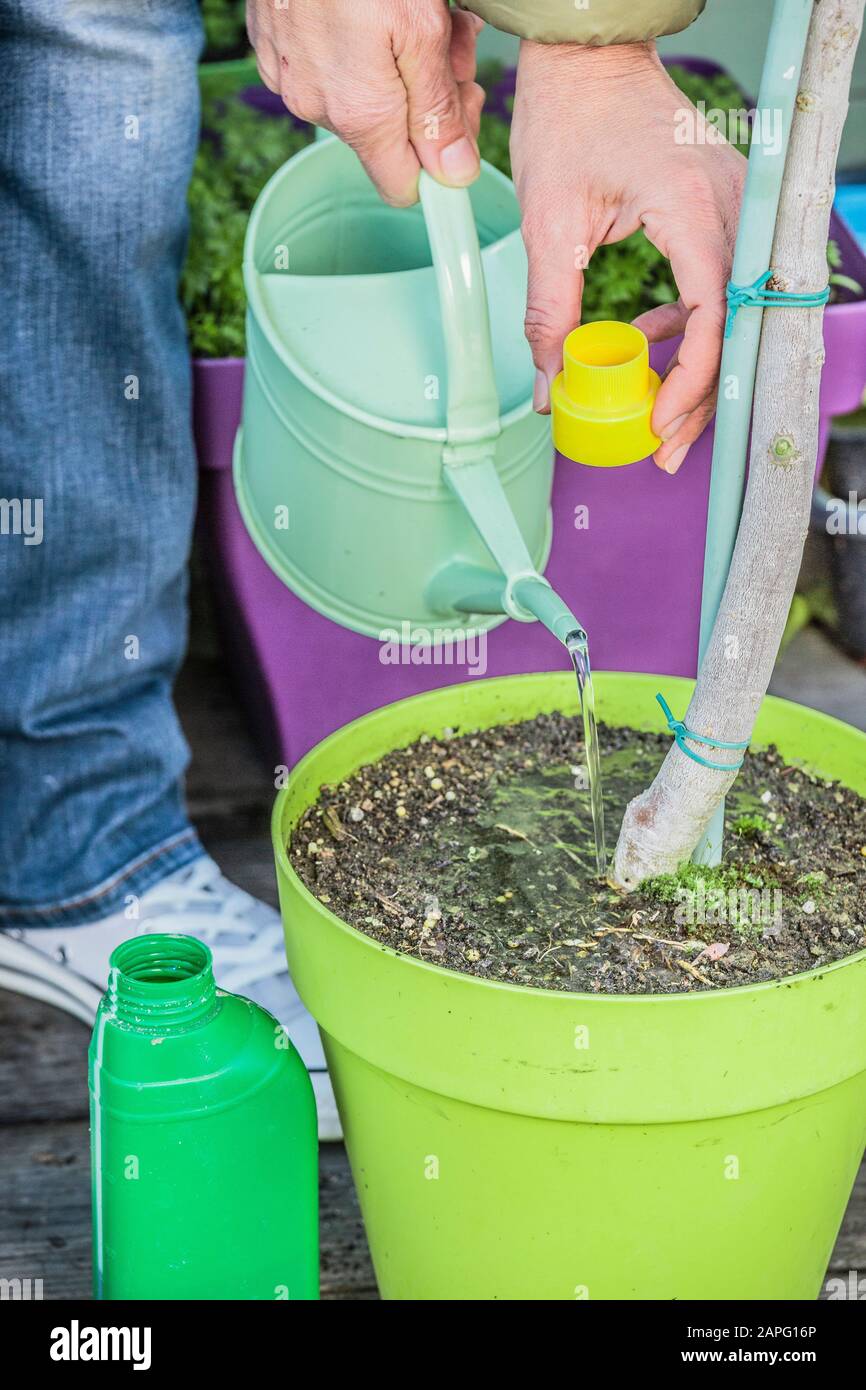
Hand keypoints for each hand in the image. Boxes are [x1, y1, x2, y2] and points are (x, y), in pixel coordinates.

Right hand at [247, 0, 483, 206]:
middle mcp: (317, 105)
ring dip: (400, 67)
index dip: (439, 163)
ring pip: (363, 97)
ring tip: (417, 14)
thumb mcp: (422, 28)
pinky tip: (373, 10)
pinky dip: (361, 47)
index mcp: (359, 113)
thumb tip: (453, 174)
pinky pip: (330, 67)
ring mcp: (290, 75)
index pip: (403, 187)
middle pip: (389, 138)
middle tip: (451, 45)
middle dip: (427, 101)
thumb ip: (438, 109)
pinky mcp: (276, 45)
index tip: (461, 125)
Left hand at [511, 40, 745, 472]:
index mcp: (692, 209)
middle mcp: (731, 207)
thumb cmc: (569, 119)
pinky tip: (650, 334)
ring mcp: (735, 205)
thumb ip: (549, 312)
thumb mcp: (548, 223)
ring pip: (734, 311)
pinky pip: (722, 282)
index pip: (713, 317)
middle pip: (735, 326)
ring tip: (657, 411)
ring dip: (697, 366)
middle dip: (700, 396)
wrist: (588, 55)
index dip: (691, 382)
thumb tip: (548, 388)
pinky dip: (690, 320)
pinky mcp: (723, 208)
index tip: (659, 425)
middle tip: (665, 448)